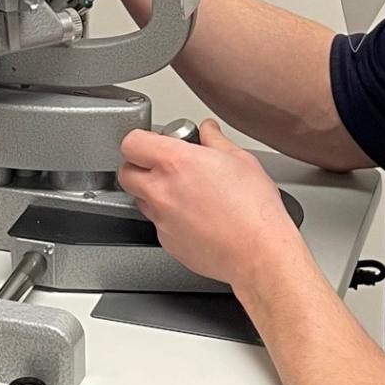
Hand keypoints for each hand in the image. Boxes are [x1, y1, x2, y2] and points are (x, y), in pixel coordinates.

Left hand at [116, 120, 303, 291]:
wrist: (259, 253)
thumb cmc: (255, 211)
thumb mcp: (241, 160)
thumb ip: (216, 140)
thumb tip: (208, 131)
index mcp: (176, 163)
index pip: (131, 142)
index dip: (140, 140)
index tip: (152, 142)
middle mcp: (162, 191)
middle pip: (125, 173)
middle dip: (139, 166)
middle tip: (161, 165)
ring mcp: (162, 220)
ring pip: (140, 200)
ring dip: (153, 193)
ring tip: (183, 192)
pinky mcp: (167, 242)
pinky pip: (158, 224)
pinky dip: (169, 218)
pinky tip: (194, 216)